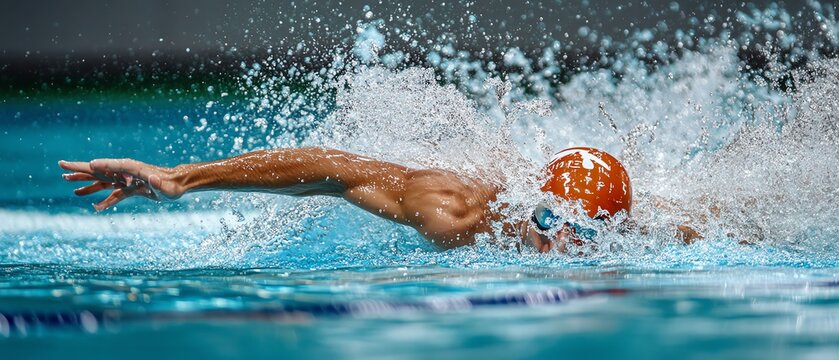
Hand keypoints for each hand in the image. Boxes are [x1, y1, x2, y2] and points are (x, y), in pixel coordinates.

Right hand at [59, 158, 183, 210]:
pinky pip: (114, 195)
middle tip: (61, 166)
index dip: (99, 165)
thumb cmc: (172, 185)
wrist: (178, 186)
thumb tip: (152, 179)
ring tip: (70, 186)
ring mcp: (127, 180)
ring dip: (87, 184)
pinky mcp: (130, 189)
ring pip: (102, 181)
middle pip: (100, 170)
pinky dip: (105, 201)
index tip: (87, 164)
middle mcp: (126, 173)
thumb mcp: (166, 186)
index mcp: (132, 168)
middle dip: (81, 169)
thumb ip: (158, 183)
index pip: (112, 165)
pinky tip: (95, 207)